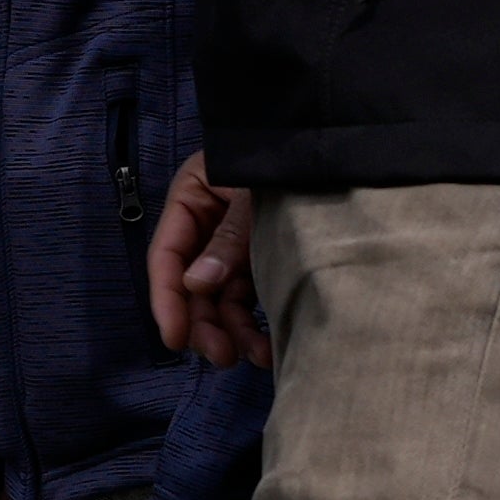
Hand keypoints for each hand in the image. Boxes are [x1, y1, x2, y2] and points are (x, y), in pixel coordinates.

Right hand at [147, 150, 269, 366]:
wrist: (333, 143)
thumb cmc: (290, 157)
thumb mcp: (254, 193)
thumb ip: (229, 236)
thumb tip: (197, 284)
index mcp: (192, 196)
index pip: (166, 254)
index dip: (167, 299)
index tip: (175, 339)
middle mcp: (206, 223)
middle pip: (191, 284)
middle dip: (204, 323)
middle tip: (222, 356)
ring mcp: (233, 243)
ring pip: (219, 298)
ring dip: (230, 331)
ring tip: (253, 356)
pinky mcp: (259, 258)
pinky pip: (247, 298)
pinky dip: (252, 323)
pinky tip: (267, 345)